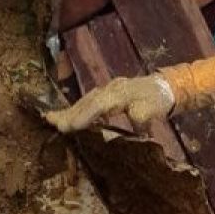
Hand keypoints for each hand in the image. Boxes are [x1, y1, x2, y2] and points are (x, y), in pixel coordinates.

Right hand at [44, 75, 175, 132]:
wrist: (164, 87)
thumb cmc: (157, 101)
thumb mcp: (152, 111)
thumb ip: (140, 118)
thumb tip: (127, 125)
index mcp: (120, 93)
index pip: (99, 104)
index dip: (84, 115)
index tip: (70, 126)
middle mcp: (110, 89)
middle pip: (87, 101)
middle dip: (69, 113)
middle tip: (51, 123)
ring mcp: (106, 90)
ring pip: (85, 100)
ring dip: (69, 111)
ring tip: (51, 120)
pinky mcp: (105, 94)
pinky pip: (88, 101)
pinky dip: (76, 109)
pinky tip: (66, 118)